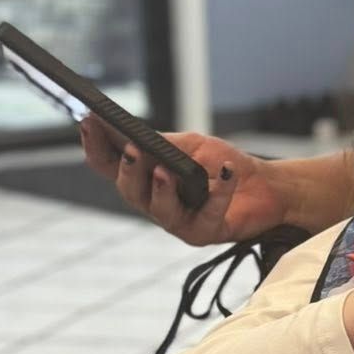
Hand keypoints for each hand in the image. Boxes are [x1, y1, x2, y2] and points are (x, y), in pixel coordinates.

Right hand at [79, 116, 286, 245]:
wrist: (265, 185)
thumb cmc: (223, 164)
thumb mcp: (190, 145)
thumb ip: (163, 143)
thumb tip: (134, 135)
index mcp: (145, 178)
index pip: (109, 165)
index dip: (95, 146)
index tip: (88, 121)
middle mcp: (154, 203)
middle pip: (130, 192)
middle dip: (128, 171)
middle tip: (131, 150)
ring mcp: (178, 222)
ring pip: (159, 210)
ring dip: (160, 190)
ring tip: (164, 171)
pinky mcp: (205, 233)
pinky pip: (209, 214)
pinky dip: (219, 192)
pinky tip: (227, 172)